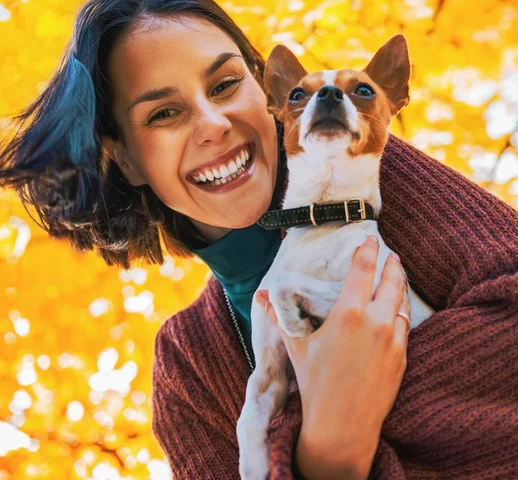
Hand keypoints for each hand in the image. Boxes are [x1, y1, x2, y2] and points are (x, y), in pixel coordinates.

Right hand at [255, 236, 409, 479]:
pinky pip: (406, 325)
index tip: (372, 239)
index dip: (368, 251)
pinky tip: (398, 309)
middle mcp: (376, 322)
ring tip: (397, 277)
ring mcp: (393, 340)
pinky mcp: (403, 357)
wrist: (342, 426)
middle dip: (392, 264)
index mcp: (349, 313)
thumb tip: (259, 296)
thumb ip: (279, 316)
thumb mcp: (296, 345)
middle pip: (391, 281)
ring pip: (402, 302)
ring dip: (400, 286)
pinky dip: (402, 312)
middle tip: (391, 254)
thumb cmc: (315, 382)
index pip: (363, 270)